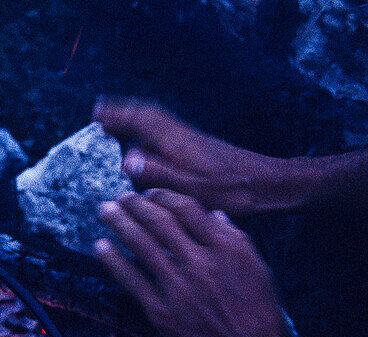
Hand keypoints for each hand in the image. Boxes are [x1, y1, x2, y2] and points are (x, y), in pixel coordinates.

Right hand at [93, 97, 294, 217]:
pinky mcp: (201, 150)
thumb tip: (127, 160)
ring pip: (158, 125)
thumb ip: (159, 173)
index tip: (97, 114)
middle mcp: (184, 136)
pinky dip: (150, 135)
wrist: (270, 185)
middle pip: (149, 116)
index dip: (118, 115)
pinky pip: (167, 134)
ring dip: (136, 123)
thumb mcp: (193, 188)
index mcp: (179, 143)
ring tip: (117, 129)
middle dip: (124, 114)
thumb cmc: (235, 191)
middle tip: (101, 115)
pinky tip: (149, 149)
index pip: (143, 120)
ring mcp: (194, 141)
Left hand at [95, 189, 288, 336]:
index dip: (163, 197)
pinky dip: (113, 260)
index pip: (188, 210)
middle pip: (160, 223)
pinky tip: (101, 246)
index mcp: (227, 247)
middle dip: (136, 206)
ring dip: (120, 224)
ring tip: (105, 212)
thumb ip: (235, 239)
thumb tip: (213, 215)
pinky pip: (131, 280)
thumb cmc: (258, 314)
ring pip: (142, 245)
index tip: (150, 194)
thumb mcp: (258, 268)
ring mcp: (178, 286)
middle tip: (120, 198)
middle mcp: (201, 262)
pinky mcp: (161, 310)